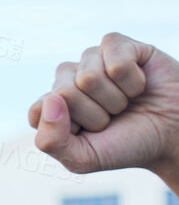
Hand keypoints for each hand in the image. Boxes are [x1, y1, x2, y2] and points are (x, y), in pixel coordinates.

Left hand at [28, 33, 178, 184]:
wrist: (172, 133)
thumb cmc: (125, 145)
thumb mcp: (82, 158)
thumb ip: (51, 141)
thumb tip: (50, 99)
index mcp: (51, 107)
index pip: (39, 110)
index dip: (68, 127)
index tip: (88, 134)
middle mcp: (67, 80)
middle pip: (64, 92)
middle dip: (94, 115)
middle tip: (112, 118)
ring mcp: (91, 60)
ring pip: (88, 77)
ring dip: (114, 99)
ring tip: (126, 103)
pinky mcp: (117, 45)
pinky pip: (115, 61)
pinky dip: (131, 81)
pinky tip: (138, 84)